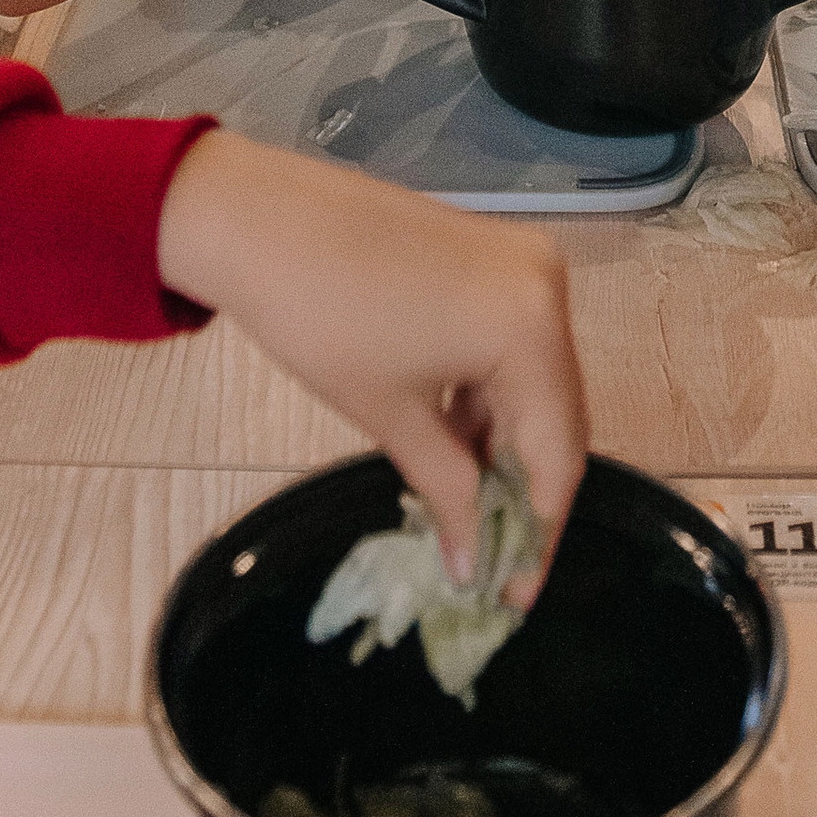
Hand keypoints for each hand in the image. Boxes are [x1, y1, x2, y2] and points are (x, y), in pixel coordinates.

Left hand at [156, 134, 585, 588]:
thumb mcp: (392, 417)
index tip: (513, 598)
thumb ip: (448, 494)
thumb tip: (474, 568)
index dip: (537, 534)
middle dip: (525, 493)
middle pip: (557, 415)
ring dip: (506, 445)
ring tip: (470, 513)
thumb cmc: (320, 318)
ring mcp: (525, 263)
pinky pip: (514, 342)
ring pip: (535, 379)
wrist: (258, 219)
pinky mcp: (495, 255)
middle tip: (493, 564)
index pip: (557, 454)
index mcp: (531, 328)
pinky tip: (458, 442)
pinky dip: (490, 396)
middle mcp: (548, 287)